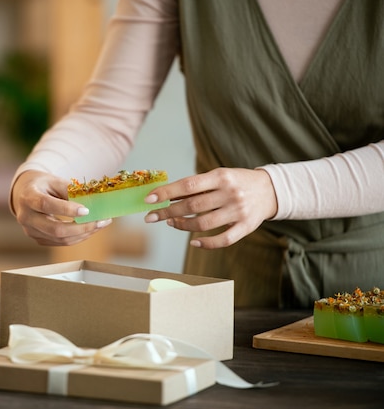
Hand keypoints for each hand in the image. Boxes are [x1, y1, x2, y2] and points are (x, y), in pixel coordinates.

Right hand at [11, 170, 111, 245]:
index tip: (86, 210)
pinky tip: (89, 229)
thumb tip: (91, 202)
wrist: (24, 194)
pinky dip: (78, 237)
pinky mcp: (38, 239)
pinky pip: (60, 242)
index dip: (66, 209)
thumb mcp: (54, 180)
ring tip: (100, 224)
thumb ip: (70, 190)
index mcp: (28, 197)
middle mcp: (26, 217)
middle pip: (55, 229)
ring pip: (60, 239)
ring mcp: (31, 231)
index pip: (46, 205)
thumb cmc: (42, 185)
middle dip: (82, 227)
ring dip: (84, 233)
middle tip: (101, 221)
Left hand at [144, 168, 277, 248]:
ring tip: (170, 223)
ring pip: (203, 224)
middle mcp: (230, 193)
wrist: (270, 189)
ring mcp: (238, 212)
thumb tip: (166, 195)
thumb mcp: (218, 176)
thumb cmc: (236, 182)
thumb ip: (195, 186)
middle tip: (151, 217)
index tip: (149, 199)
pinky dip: (206, 243)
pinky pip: (223, 240)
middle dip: (167, 212)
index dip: (166, 193)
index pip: (188, 185)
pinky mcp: (246, 227)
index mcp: (220, 177)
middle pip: (192, 206)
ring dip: (182, 225)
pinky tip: (194, 242)